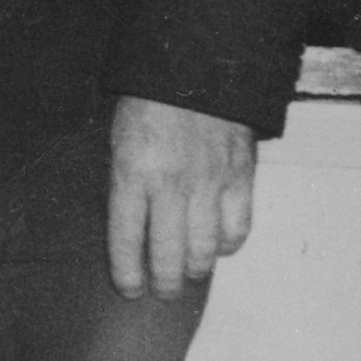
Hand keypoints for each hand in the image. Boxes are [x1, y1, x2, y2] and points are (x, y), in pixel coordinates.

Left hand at [106, 94, 258, 299]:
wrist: (198, 68)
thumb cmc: (150, 105)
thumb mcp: (118, 141)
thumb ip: (125, 184)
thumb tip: (132, 229)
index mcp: (133, 173)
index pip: (126, 238)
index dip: (127, 271)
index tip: (129, 289)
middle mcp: (172, 184)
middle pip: (168, 252)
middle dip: (163, 281)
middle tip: (161, 292)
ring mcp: (211, 181)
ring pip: (205, 247)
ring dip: (195, 269)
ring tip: (187, 275)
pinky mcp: (242, 176)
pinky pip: (238, 226)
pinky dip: (228, 244)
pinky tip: (218, 246)